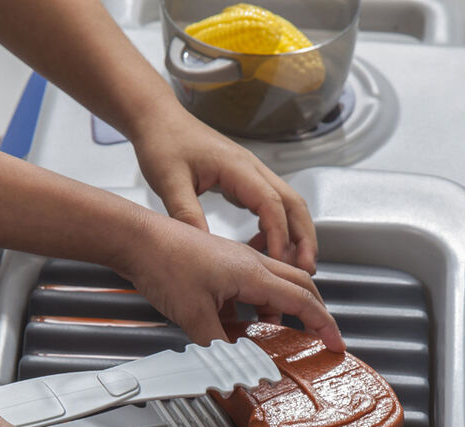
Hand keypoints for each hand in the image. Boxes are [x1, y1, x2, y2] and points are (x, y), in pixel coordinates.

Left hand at [120, 213, 343, 350]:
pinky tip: (236, 323)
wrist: (136, 238)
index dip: (323, 324)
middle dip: (313, 312)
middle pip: (298, 284)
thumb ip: (218, 347)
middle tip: (318, 337)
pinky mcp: (220, 262)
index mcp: (252, 271)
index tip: (335, 342)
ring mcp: (235, 260)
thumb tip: (233, 371)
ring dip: (279, 310)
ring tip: (270, 337)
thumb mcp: (193, 315)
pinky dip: (254, 305)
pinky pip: (249, 285)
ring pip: (273, 284)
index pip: (302, 299)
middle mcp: (250, 262)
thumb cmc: (162, 263)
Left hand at [130, 105, 317, 273]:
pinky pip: (270, 205)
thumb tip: (204, 247)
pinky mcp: (243, 180)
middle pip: (293, 204)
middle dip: (304, 237)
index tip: (278, 262)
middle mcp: (252, 169)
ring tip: (293, 265)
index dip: (278, 235)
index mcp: (237, 167)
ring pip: (287, 205)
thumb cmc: (163, 143)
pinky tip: (261, 246)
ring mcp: (251, 174)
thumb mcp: (169, 181)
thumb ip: (186, 213)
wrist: (158, 120)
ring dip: (295, 234)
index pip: (271, 204)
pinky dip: (275, 227)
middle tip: (306, 269)